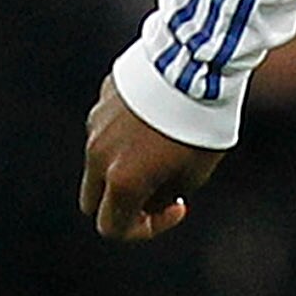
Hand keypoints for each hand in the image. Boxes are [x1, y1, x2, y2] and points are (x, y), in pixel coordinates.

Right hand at [80, 79, 220, 240]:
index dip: (144, 229)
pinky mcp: (102, 98)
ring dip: (121, 168)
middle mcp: (98, 154)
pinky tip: (156, 120)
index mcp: (121, 180)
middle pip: (93, 201)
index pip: (112, 227)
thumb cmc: (202, 123)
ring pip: (98, 162)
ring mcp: (96, 124)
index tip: (174, 207)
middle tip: (158, 190)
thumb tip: (149, 199)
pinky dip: (124, 136)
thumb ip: (163, 196)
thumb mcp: (194, 174)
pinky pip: (106, 129)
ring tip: (161, 149)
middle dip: (122, 204)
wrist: (196, 65)